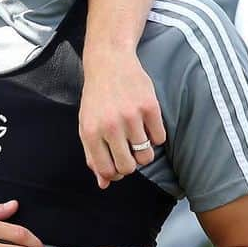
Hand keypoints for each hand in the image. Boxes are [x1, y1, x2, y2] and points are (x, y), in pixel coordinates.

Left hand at [79, 49, 165, 188]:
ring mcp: (131, 116)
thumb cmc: (97, 98)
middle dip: (131, 165)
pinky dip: (156, 136)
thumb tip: (104, 184)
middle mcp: (110, 126)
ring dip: (144, 152)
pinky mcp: (150, 107)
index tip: (118, 165)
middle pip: (128, 167)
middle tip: (129, 152)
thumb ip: (93, 155)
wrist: (109, 62)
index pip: (107, 170)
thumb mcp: (87, 125)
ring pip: (147, 156)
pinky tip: (146, 123)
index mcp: (91, 133)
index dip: (115, 174)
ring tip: (138, 138)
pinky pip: (160, 138)